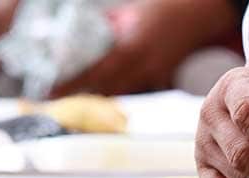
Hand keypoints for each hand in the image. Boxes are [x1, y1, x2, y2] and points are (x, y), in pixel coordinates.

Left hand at [50, 0, 238, 96]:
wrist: (199, 14)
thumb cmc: (163, 8)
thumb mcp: (128, 13)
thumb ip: (106, 27)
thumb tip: (80, 37)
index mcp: (130, 48)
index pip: (93, 72)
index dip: (70, 84)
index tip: (49, 93)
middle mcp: (142, 66)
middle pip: (104, 88)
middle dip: (80, 93)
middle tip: (55, 98)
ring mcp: (154, 73)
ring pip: (119, 91)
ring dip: (97, 92)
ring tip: (75, 95)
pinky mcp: (162, 75)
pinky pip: (136, 86)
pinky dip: (119, 88)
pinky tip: (106, 88)